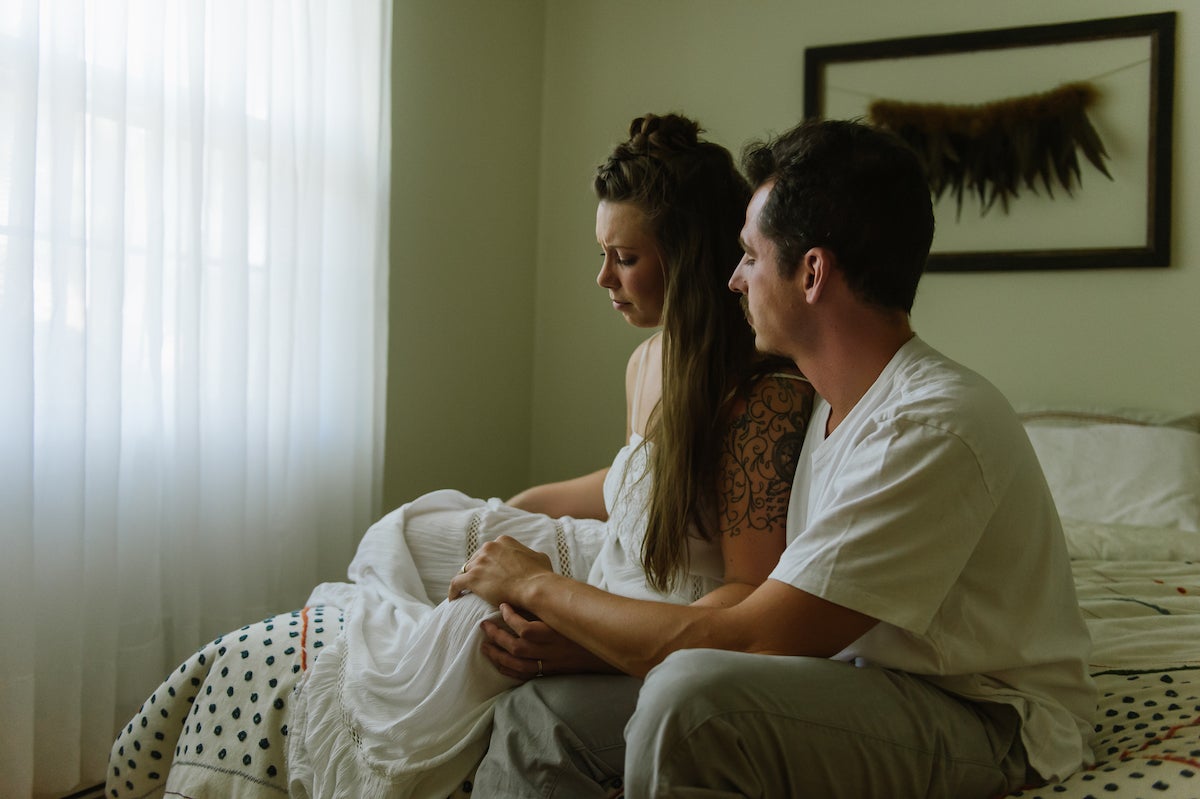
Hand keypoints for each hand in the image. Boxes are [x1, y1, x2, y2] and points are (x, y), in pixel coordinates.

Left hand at [448, 535, 553, 606]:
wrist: (534, 587)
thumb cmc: (540, 575)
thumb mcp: (538, 556)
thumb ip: (528, 554)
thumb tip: (529, 557)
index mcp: (503, 541)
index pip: (489, 551)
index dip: (489, 562)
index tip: (489, 571)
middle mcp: (489, 547)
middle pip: (476, 559)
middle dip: (477, 570)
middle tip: (479, 583)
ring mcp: (480, 562)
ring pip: (466, 570)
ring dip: (466, 580)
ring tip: (465, 591)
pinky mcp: (472, 578)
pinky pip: (456, 583)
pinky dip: (453, 591)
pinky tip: (454, 598)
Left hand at [480, 603, 615, 678]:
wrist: (603, 650)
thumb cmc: (584, 626)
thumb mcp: (568, 612)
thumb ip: (549, 605)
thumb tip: (527, 590)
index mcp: (555, 632)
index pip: (526, 628)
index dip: (511, 617)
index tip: (502, 606)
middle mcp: (551, 650)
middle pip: (516, 647)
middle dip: (497, 636)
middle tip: (484, 625)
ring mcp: (549, 663)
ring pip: (516, 663)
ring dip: (497, 654)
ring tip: (485, 645)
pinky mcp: (549, 672)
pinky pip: (524, 675)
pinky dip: (508, 669)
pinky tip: (498, 662)